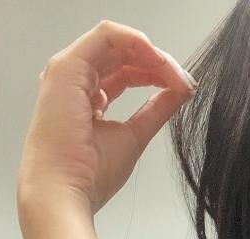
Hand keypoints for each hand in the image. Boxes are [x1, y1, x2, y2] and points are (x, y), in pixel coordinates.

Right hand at [16, 20, 196, 219]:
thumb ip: (158, 110)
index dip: (156, 75)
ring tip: (175, 74)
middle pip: (123, 57)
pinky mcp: (67, 68)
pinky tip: (159, 60)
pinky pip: (106, 37)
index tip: (183, 88)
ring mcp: (68, 72)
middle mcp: (75, 82)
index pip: (126, 73)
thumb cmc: (91, 174)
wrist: (66, 191)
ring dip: (152, 54)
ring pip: (117, 43)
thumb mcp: (136, 135)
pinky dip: (137, 43)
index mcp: (87, 99)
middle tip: (184, 80)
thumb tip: (182, 89)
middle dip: (159, 63)